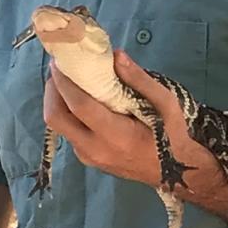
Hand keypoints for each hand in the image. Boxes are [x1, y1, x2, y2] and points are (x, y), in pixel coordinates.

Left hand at [43, 50, 221, 189]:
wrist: (175, 172)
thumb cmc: (172, 135)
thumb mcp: (166, 103)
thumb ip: (140, 79)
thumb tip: (116, 55)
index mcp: (116, 136)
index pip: (79, 106)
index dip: (64, 82)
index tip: (59, 61)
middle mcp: (95, 149)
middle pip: (56, 118)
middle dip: (52, 90)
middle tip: (59, 69)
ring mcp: (88, 157)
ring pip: (58, 127)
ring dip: (57, 100)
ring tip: (67, 79)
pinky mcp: (87, 159)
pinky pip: (68, 132)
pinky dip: (66, 112)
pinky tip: (78, 98)